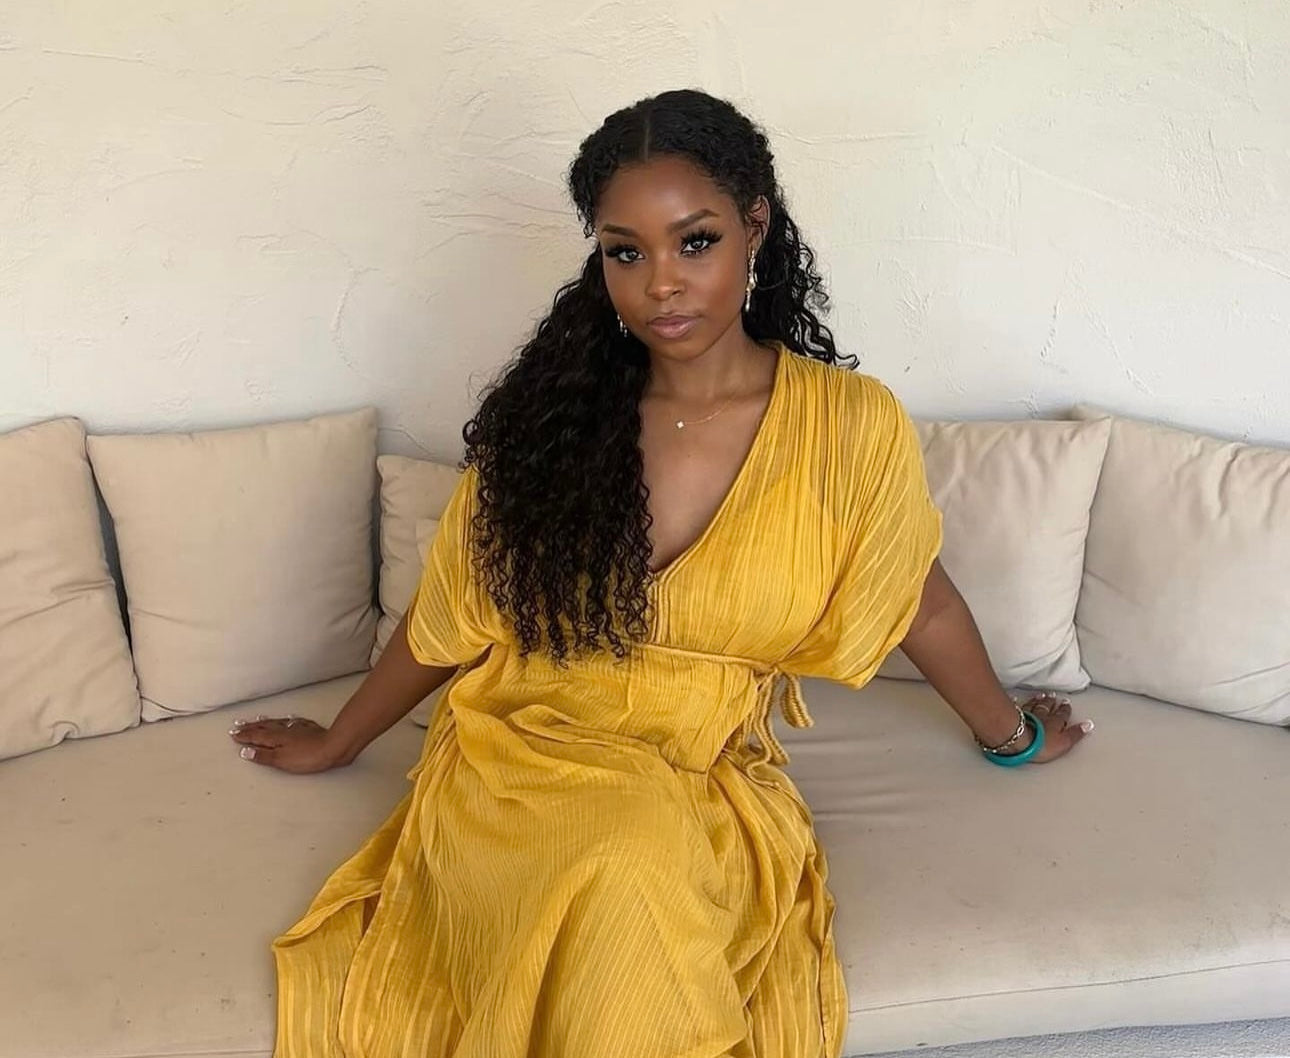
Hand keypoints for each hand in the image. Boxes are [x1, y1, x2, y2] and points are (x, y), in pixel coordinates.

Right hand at [228, 715, 348, 773]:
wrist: (332, 747)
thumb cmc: (307, 757)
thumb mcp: (281, 760)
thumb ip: (263, 755)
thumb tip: (245, 751)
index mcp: (275, 737)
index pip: (255, 736)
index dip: (244, 735)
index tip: (233, 734)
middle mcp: (284, 729)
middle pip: (264, 727)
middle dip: (251, 726)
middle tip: (239, 724)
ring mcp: (297, 727)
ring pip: (277, 722)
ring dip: (265, 722)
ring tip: (257, 720)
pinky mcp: (309, 728)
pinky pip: (292, 721)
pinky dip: (285, 720)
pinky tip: (287, 720)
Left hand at [1017, 692, 1093, 763]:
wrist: (1018, 739)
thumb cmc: (1041, 744)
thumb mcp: (1064, 742)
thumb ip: (1075, 734)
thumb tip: (1088, 726)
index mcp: (1054, 723)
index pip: (1062, 715)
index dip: (1065, 710)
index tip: (1067, 704)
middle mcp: (1041, 717)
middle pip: (1047, 707)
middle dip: (1051, 702)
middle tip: (1054, 696)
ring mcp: (1026, 716)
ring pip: (1033, 705)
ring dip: (1038, 700)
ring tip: (1041, 695)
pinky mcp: (1012, 717)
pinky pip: (1016, 707)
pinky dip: (1017, 702)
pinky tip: (1016, 698)